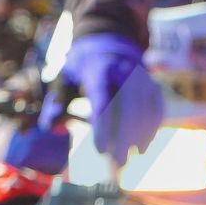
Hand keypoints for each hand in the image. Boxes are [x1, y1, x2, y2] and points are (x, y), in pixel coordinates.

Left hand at [40, 32, 164, 167]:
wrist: (111, 41)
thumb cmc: (85, 65)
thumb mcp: (66, 76)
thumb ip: (57, 100)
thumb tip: (49, 127)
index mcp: (99, 69)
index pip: (103, 99)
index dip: (102, 126)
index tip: (99, 150)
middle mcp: (124, 72)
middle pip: (129, 108)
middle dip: (124, 138)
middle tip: (117, 163)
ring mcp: (142, 79)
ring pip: (146, 111)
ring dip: (137, 139)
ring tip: (127, 159)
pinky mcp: (153, 86)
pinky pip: (156, 111)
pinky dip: (150, 131)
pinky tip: (141, 148)